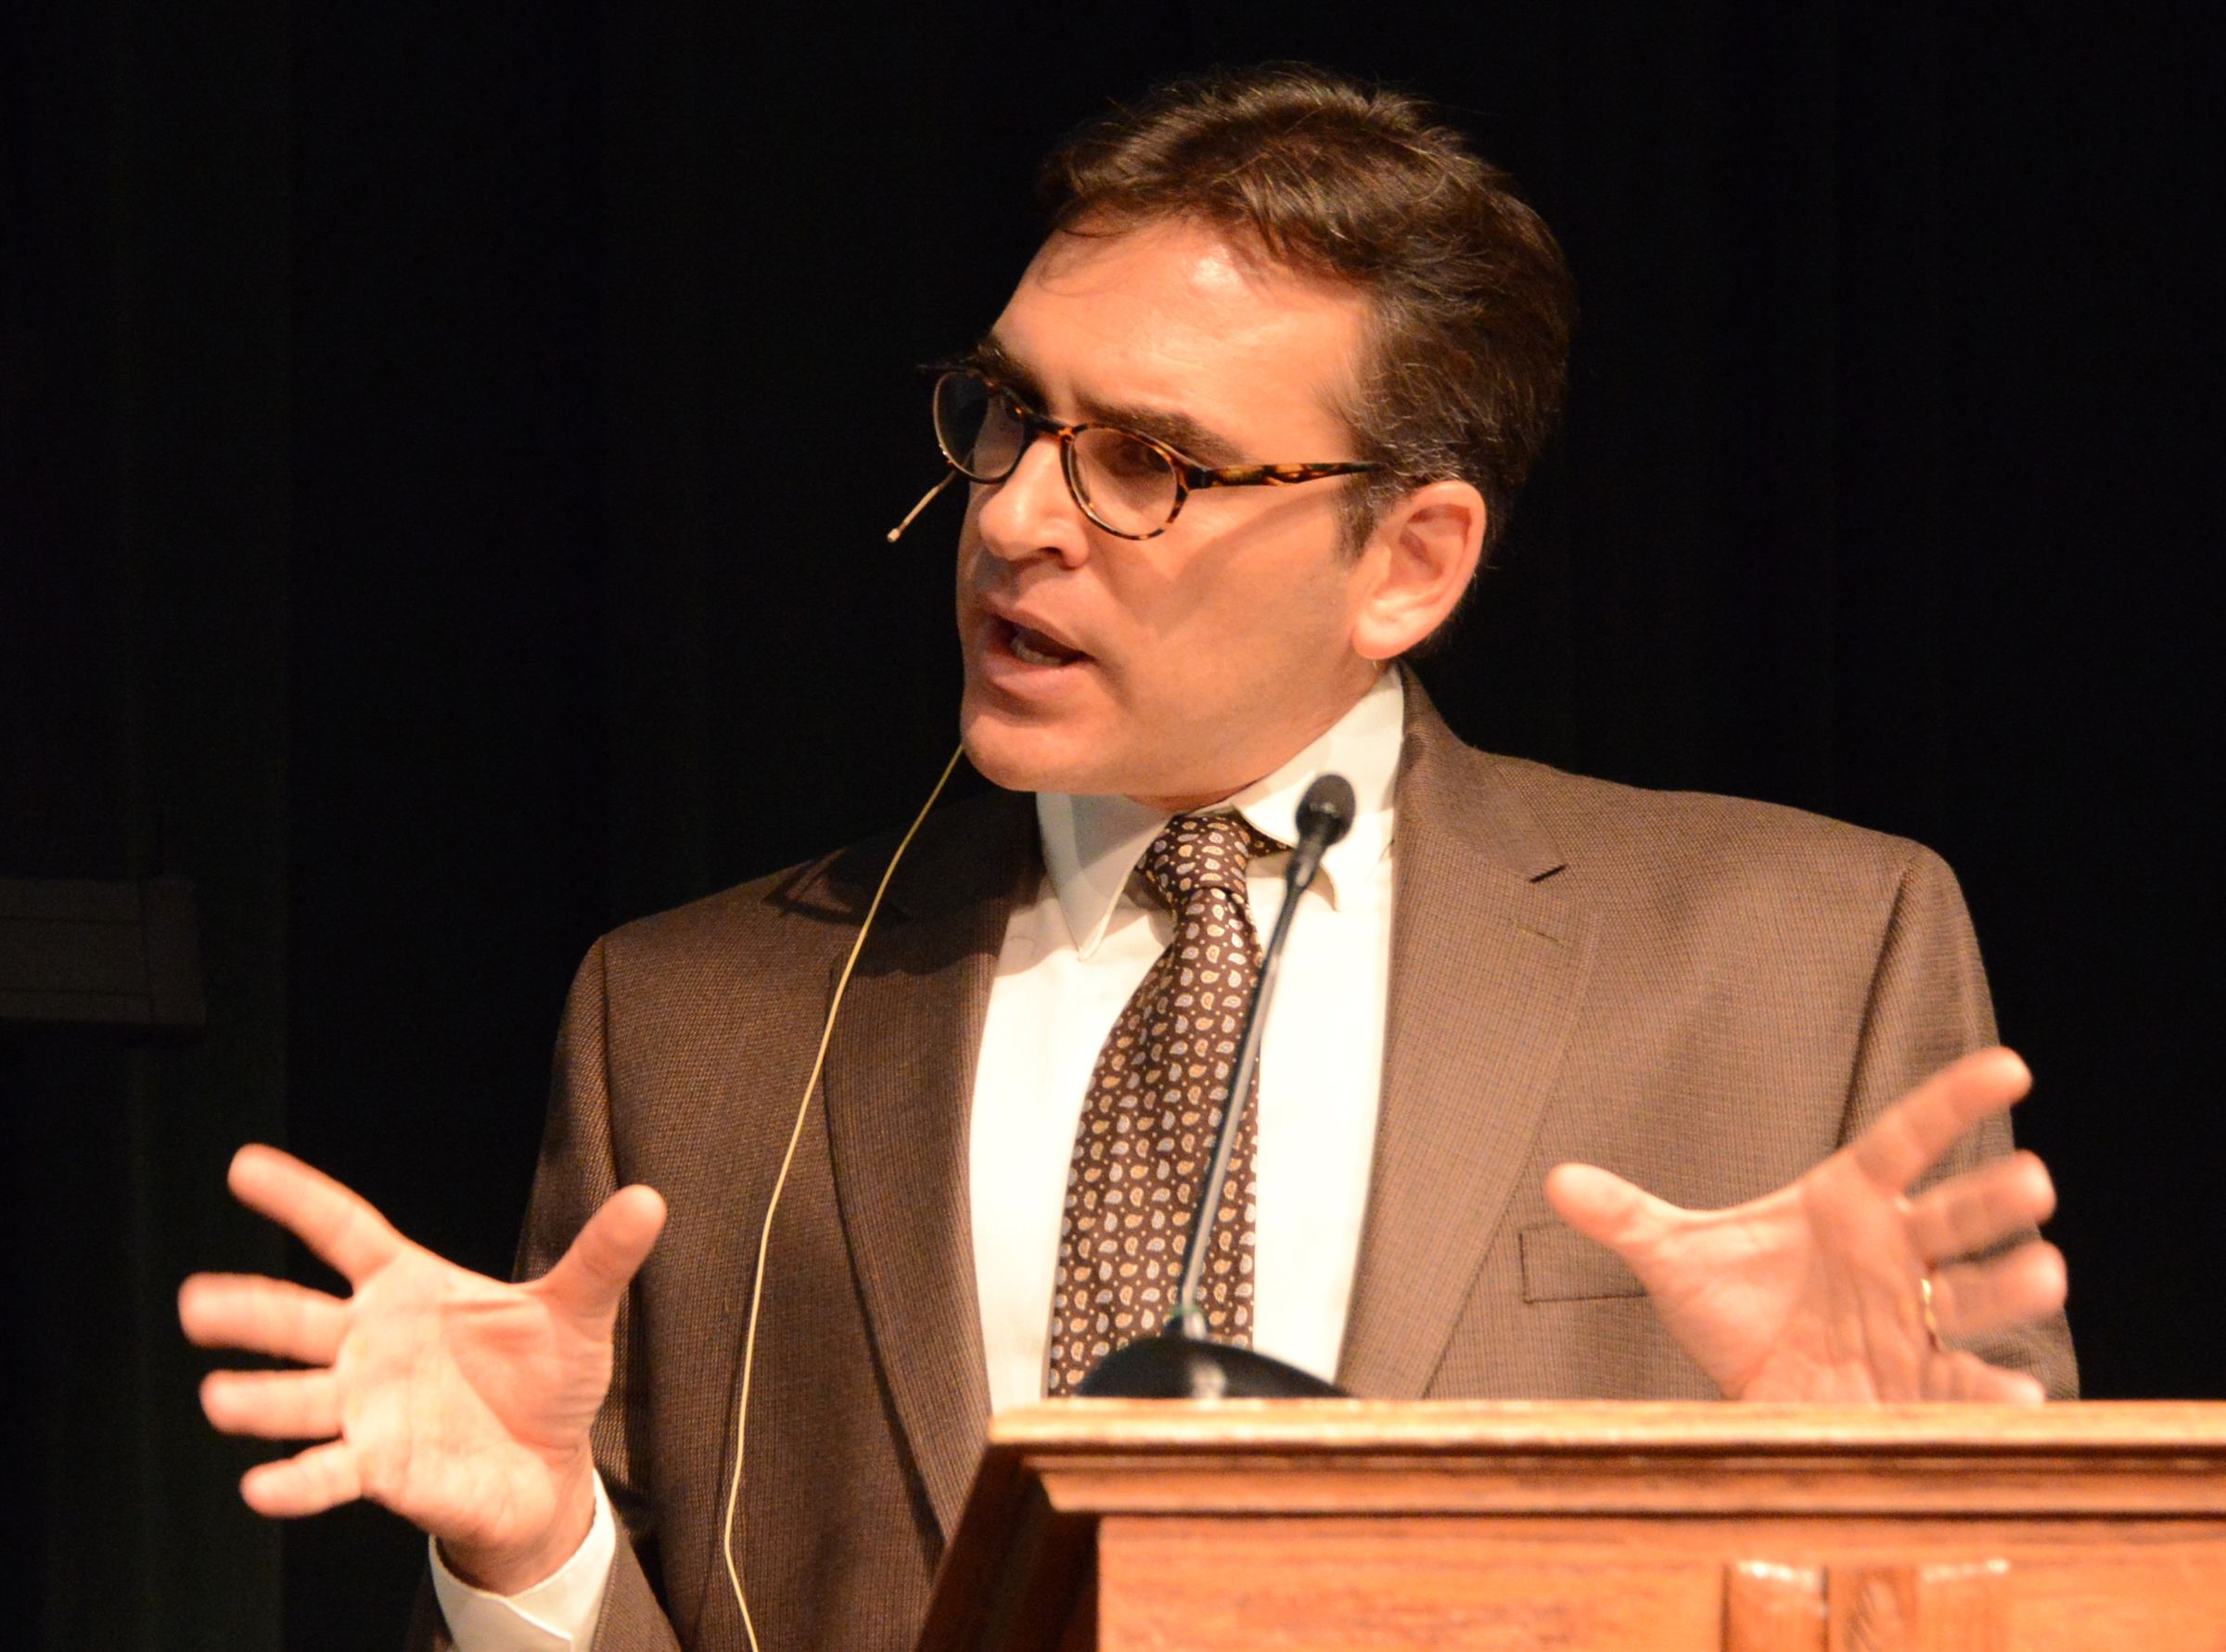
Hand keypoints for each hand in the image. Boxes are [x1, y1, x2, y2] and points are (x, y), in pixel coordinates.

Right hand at [179, 1145, 665, 1590]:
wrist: (548, 1465)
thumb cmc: (546, 1378)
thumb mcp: (579, 1310)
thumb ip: (601, 1256)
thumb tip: (648, 1200)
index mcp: (409, 1287)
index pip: (344, 1231)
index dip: (299, 1199)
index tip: (244, 1167)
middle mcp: (371, 1343)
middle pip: (299, 1318)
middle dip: (247, 1310)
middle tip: (196, 1300)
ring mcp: (367, 1406)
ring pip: (300, 1398)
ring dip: (260, 1399)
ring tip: (219, 1397)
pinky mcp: (379, 1467)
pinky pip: (329, 1472)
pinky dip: (297, 1481)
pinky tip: (261, 1486)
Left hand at [1544, 1047, 2065, 1401]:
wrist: (1755, 1383)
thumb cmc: (1739, 1306)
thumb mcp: (1675, 1257)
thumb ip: (1626, 1216)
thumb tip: (1558, 1180)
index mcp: (1850, 1202)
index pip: (1906, 1138)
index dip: (1953, 1103)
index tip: (2010, 1065)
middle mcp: (1899, 1251)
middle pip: (1956, 1215)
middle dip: (1996, 1200)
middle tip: (2034, 1180)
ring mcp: (1919, 1317)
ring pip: (1980, 1293)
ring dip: (2014, 1284)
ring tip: (2046, 1270)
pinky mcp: (1924, 1384)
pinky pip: (1966, 1381)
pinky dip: (1991, 1388)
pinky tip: (2016, 1393)